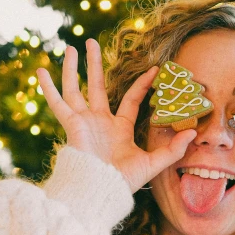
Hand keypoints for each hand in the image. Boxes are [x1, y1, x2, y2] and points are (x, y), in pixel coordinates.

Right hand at [36, 39, 195, 192]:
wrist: (101, 191)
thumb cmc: (124, 181)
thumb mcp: (153, 164)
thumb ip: (172, 149)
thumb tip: (193, 133)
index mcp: (119, 129)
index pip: (130, 99)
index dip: (142, 84)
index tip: (155, 69)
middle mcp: (100, 122)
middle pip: (96, 86)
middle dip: (94, 65)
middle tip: (91, 42)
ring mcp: (84, 122)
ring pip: (75, 88)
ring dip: (71, 68)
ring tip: (70, 46)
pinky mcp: (72, 124)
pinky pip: (58, 103)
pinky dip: (48, 87)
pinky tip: (40, 70)